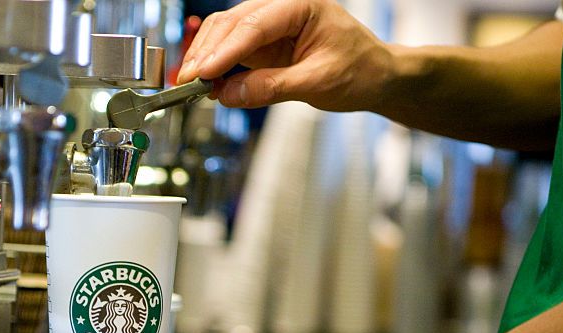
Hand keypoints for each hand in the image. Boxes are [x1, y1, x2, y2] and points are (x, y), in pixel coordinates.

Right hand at [177, 0, 392, 111]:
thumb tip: (229, 93)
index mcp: (301, 6)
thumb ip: (271, 88)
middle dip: (207, 52)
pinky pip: (230, 51)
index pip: (254, 25)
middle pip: (231, 22)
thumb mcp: (318, 83)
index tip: (203, 73)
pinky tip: (206, 83)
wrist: (374, 77)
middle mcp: (281, 9)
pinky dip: (215, 66)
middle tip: (188, 81)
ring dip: (205, 58)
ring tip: (191, 85)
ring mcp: (269, 27)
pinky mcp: (262, 46)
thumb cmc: (359, 70)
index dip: (225, 50)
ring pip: (224, 33)